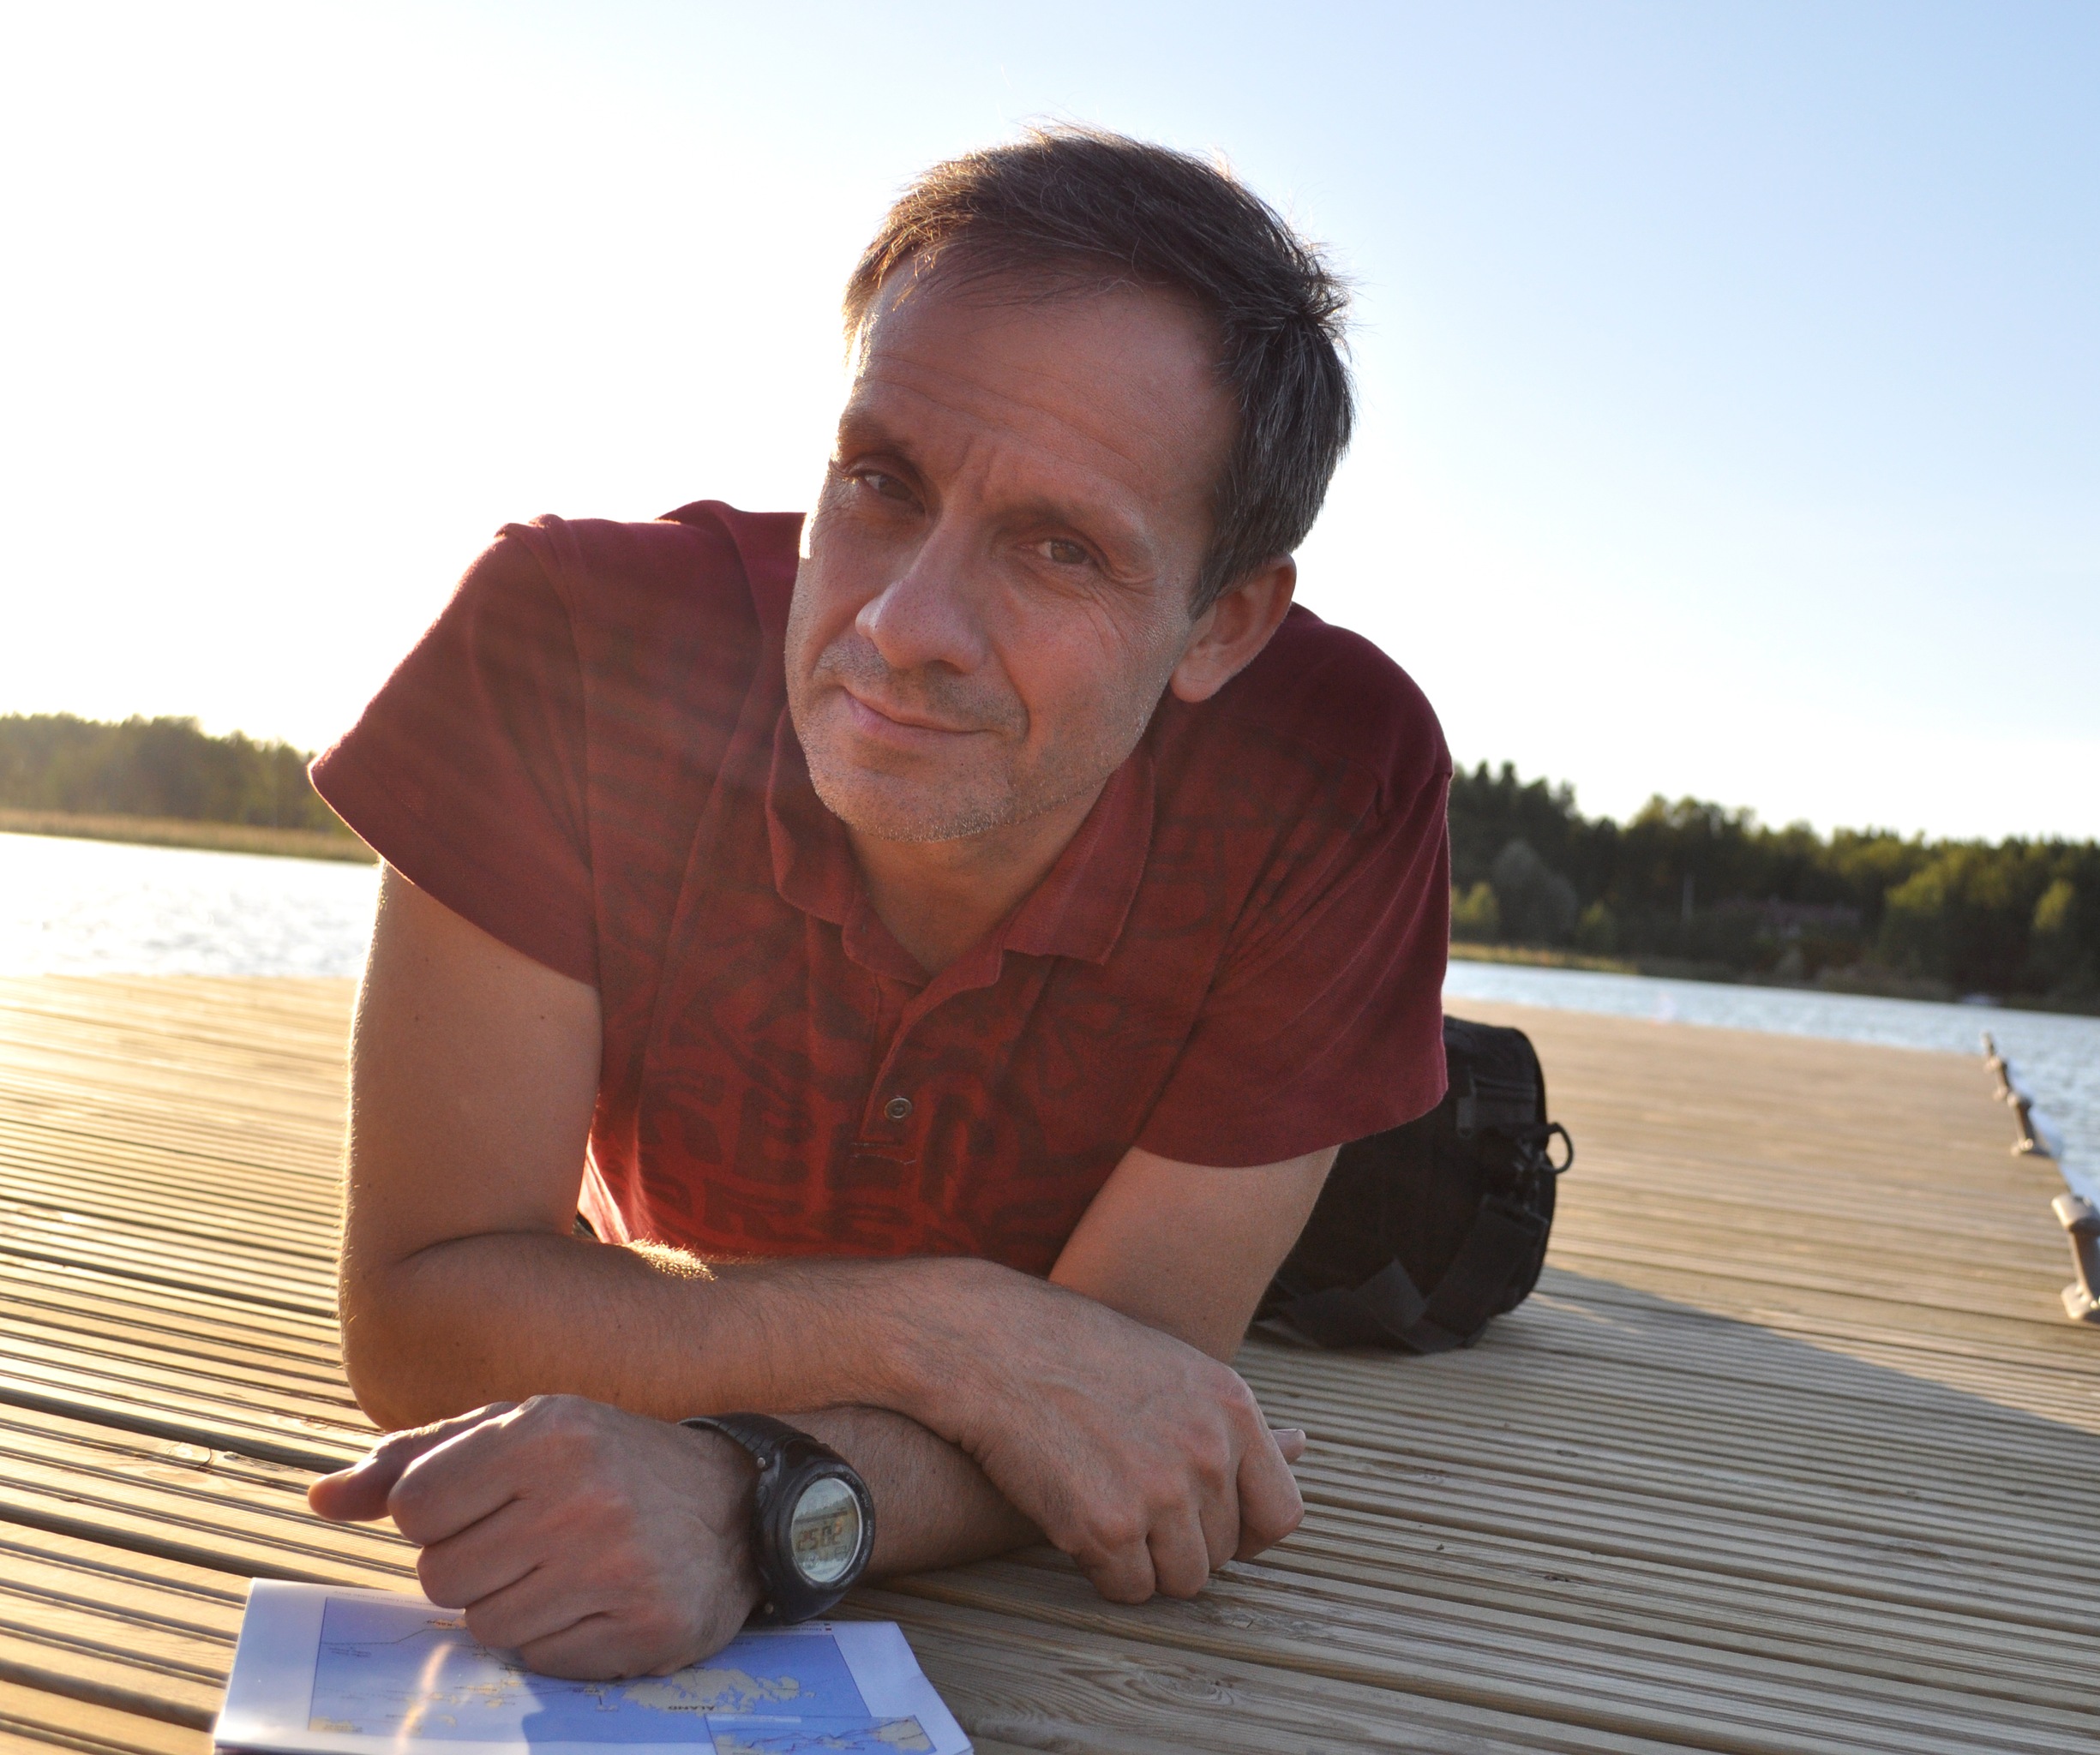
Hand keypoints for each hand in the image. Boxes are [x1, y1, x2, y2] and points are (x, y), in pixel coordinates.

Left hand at [307, 1395, 759, 1678]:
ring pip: (485, 1626)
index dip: (437, 1515)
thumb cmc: (603, 1461)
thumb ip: (414, 1460)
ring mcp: (617, 1566)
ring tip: (564, 1568)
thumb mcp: (518, 1430)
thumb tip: (320, 1501)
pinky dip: (558, 1639)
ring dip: (512, 1606)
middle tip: (528, 1539)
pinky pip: (541, 1661)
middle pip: (441, 1576)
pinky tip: (597, 1599)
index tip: (485, 1503)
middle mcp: (581, 1495)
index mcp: (544, 1431)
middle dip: (472, 1565)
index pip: (413, 1505)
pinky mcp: (646, 1627)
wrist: (735, 1504)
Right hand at [922, 1268, 1307, 1603]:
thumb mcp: (1172, 1366)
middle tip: (1125, 1500)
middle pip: (1223, 1554)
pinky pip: (1128, 1589)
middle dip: (1179, 1543)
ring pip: (1182, 1580)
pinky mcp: (1110, 1527)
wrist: (989, 1346)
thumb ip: (1228, 1418)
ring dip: (1143, 1563)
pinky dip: (1101, 1572)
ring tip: (1099, 1511)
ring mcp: (1163, 1491)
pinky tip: (1072, 1523)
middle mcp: (1209, 1451)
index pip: (1282, 1514)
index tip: (1202, 1523)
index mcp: (1232, 1407)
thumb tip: (1303, 1445)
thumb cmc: (1072, 1353)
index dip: (1242, 1533)